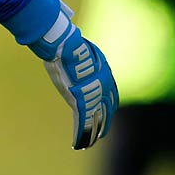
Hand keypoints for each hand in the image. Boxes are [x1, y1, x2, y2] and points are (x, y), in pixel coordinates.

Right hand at [33, 20, 118, 150]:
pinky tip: (78, 144)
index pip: (110, 92)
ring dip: (93, 133)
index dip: (108, 106)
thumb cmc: (65, 40)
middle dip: (104, 122)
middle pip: (107, 108)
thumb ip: (75, 46)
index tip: (106, 113)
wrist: (64, 43)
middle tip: (100, 134)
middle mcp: (102, 84)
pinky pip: (83, 122)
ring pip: (97, 119)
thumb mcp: (74, 44)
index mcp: (102, 71)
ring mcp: (91, 93)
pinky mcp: (81, 101)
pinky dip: (81, 135)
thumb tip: (66, 30)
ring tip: (89, 143)